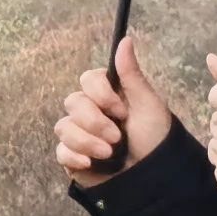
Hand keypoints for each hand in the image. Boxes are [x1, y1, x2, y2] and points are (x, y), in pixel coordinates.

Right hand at [54, 36, 177, 182]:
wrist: (153, 176)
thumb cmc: (155, 138)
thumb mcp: (148, 103)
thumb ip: (131, 73)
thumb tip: (125, 39)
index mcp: (108, 95)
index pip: (87, 80)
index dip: (100, 93)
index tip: (121, 109)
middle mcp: (90, 111)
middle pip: (73, 102)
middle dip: (95, 121)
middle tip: (117, 136)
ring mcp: (79, 134)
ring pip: (64, 127)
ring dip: (88, 141)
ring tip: (110, 153)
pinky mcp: (72, 157)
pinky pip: (61, 150)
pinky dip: (76, 156)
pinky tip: (92, 163)